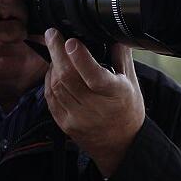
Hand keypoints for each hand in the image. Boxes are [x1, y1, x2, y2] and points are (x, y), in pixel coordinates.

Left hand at [44, 28, 144, 176]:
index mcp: (114, 95)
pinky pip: (50, 98)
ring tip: (55, 51)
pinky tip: (53, 71)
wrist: (121, 146)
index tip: (70, 41)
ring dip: (52, 65)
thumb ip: (122, 57)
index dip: (80, 58)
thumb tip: (116, 34)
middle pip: (68, 77)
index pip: (94, 76)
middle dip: (57, 51)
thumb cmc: (128, 111)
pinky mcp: (65, 124)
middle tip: (52, 34)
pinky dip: (49, 81)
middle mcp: (95, 107)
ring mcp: (77, 117)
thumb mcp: (132, 83)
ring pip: (56, 85)